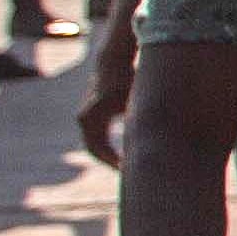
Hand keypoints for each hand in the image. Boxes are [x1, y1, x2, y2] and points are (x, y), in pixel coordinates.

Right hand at [76, 19, 139, 166]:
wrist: (112, 62)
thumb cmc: (126, 80)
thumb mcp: (135, 101)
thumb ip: (141, 121)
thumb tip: (152, 142)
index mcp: (92, 118)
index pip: (99, 150)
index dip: (113, 162)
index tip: (128, 170)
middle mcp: (84, 119)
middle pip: (95, 151)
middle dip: (111, 162)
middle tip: (128, 173)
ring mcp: (84, 117)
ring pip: (95, 145)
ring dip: (108, 156)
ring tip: (127, 165)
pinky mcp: (90, 115)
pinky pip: (96, 137)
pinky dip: (107, 147)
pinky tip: (123, 153)